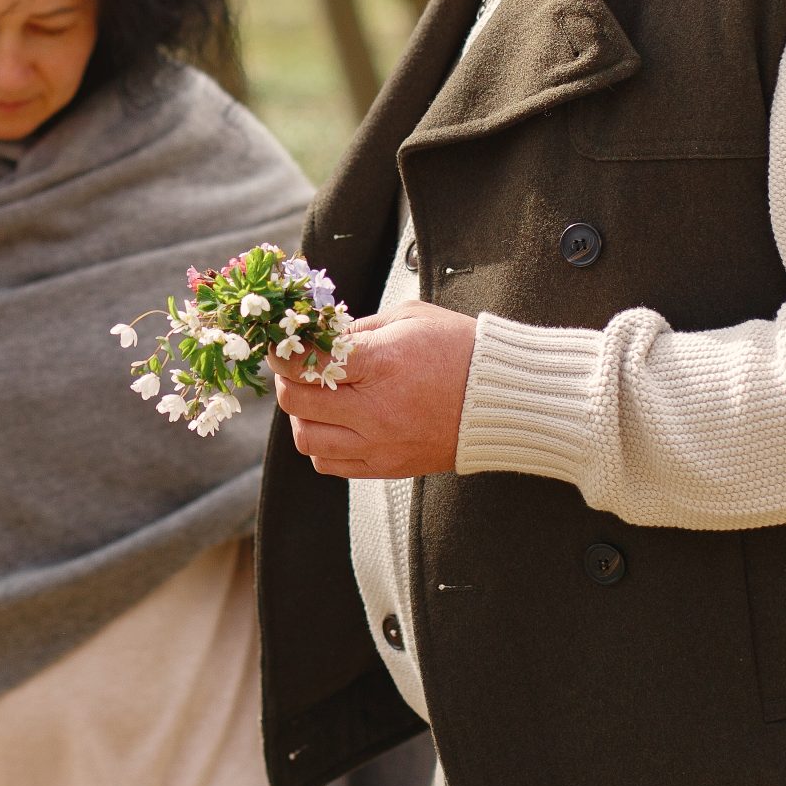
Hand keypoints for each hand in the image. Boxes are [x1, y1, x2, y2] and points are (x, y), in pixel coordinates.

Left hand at [268, 300, 477, 479]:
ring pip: (307, 440)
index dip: (283, 352)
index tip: (281, 344)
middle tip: (295, 368)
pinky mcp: (387, 467)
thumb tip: (322, 336)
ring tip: (317, 399)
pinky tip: (335, 424)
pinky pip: (331, 465)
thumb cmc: (460, 350)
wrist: (504, 399)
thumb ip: (359, 328)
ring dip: (301, 416)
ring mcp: (380, 445)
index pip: (307, 363)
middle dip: (286, 381)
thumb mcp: (408, 318)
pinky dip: (322, 445)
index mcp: (381, 365)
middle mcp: (375, 412)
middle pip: (296, 403)